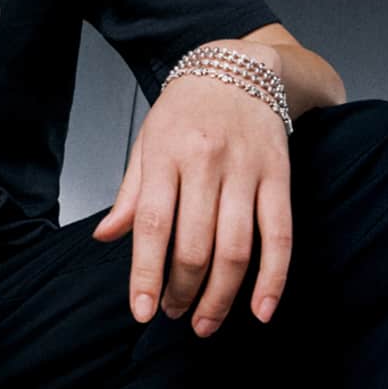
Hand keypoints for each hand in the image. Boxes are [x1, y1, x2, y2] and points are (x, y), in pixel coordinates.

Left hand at [92, 48, 293, 335]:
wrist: (241, 66)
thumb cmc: (187, 110)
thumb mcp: (148, 141)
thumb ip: (131, 193)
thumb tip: (107, 237)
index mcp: (166, 154)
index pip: (153, 225)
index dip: (147, 275)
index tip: (142, 312)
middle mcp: (206, 162)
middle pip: (195, 245)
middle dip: (181, 291)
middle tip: (173, 314)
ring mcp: (246, 170)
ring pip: (236, 249)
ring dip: (221, 297)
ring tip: (205, 322)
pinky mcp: (280, 177)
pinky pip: (280, 236)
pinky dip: (274, 279)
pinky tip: (261, 310)